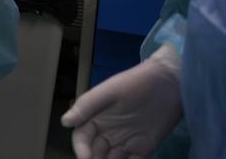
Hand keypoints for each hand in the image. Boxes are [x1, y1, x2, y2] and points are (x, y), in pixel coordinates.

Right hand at [61, 45, 182, 158]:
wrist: (169, 84)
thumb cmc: (135, 83)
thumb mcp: (108, 92)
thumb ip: (86, 106)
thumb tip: (64, 121)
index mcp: (96, 118)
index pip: (82, 138)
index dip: (81, 150)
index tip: (85, 158)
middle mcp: (108, 132)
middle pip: (95, 152)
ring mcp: (126, 142)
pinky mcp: (143, 149)